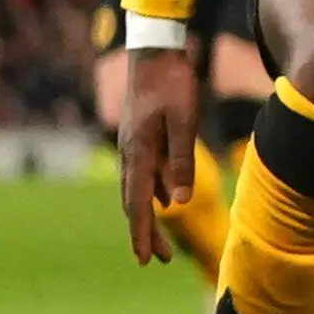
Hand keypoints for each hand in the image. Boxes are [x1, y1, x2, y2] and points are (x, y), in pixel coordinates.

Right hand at [117, 46, 200, 263]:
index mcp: (139, 153)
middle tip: (157, 261)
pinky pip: (145, 173)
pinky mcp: (139, 137)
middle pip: (135, 203)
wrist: (154, 52)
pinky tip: (168, 200)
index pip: (138, 204)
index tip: (145, 260)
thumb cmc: (172, 84)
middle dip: (145, 233)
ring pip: (139, 189)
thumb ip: (181, 161)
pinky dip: (155, 191)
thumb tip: (179, 202)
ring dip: (150, 215)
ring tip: (163, 241)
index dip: (142, 233)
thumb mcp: (184, 122)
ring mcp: (132, 145)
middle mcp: (130, 154)